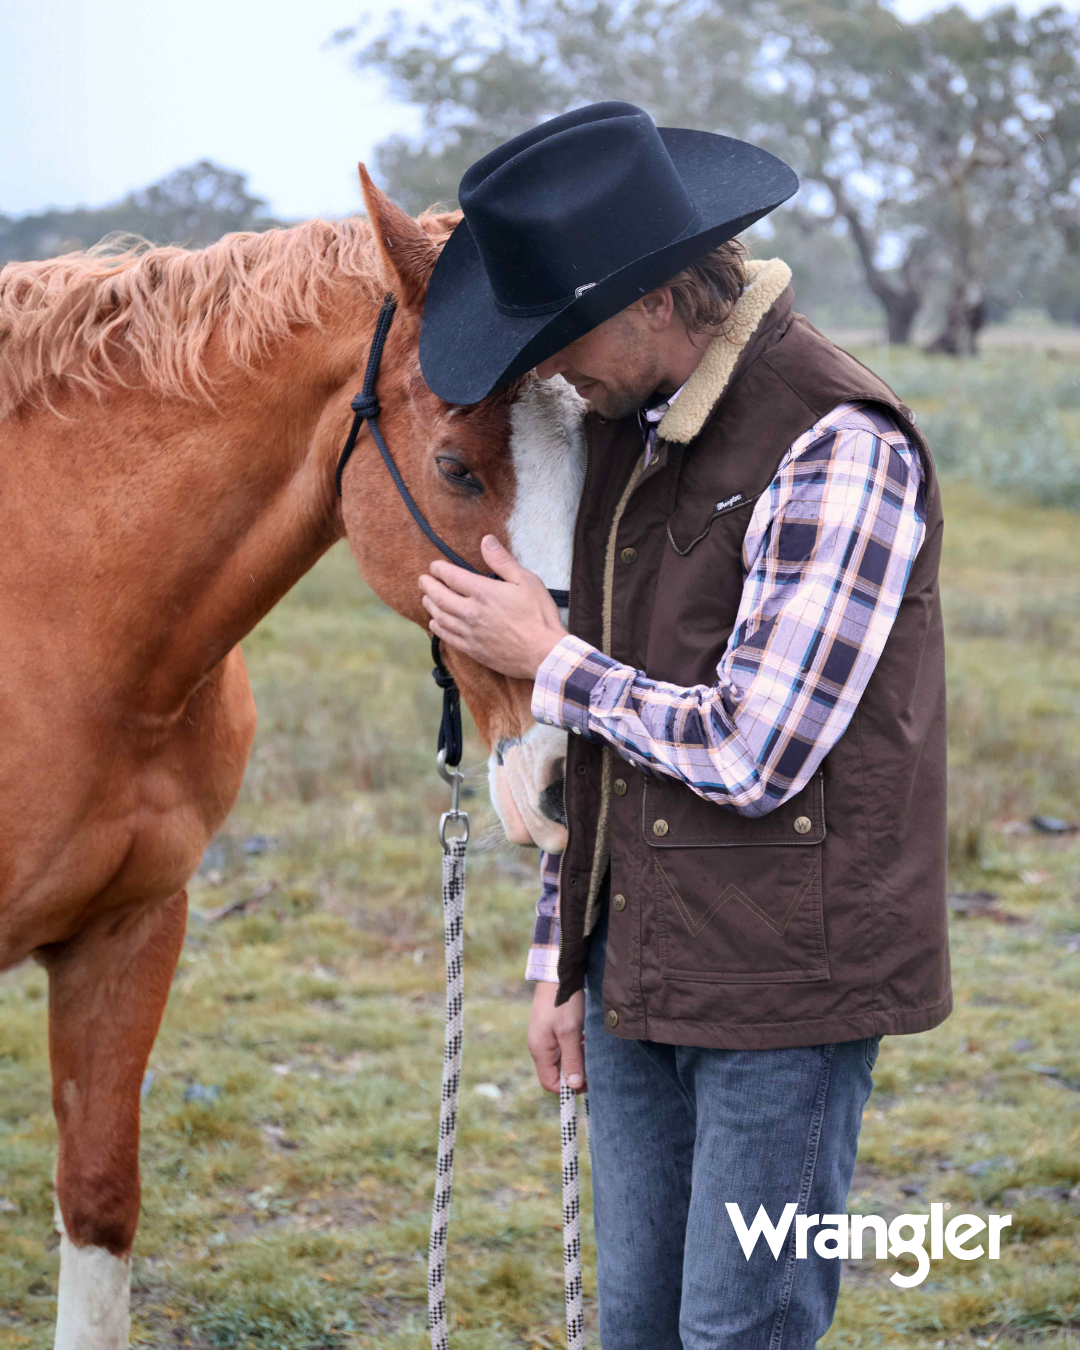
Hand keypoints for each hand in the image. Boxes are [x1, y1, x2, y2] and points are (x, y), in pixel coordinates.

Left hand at [418, 536, 567, 680]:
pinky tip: (435, 623)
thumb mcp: (526, 580)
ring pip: (439, 617)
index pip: (451, 576)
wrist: (544, 654)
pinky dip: (437, 628)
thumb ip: (502, 561)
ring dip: (430, 605)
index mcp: (483, 592)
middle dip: (428, 585)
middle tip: (422, 579)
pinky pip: (446, 637)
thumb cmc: (539, 615)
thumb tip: (486, 541)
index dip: (439, 569)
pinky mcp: (472, 650)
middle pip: (439, 596)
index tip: (434, 566)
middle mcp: (471, 612)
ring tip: (426, 598)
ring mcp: (469, 633)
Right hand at [527, 982, 585, 1093]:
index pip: (550, 1083)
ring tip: (589, 1048)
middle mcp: (539, 1046)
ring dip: (577, 1058)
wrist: (557, 972)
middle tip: (593, 1065)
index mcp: (540, 1050)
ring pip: (562, 1059)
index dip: (568, 1088)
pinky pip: (563, 1046)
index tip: (587, 1083)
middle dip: (575, 1072)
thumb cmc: (563, 1002)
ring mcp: (544, 1036)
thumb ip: (572, 1059)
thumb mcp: (570, 1032)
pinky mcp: (551, 1028)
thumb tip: (574, 1085)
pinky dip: (575, 1047)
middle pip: (556, 1072)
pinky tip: (585, 1038)